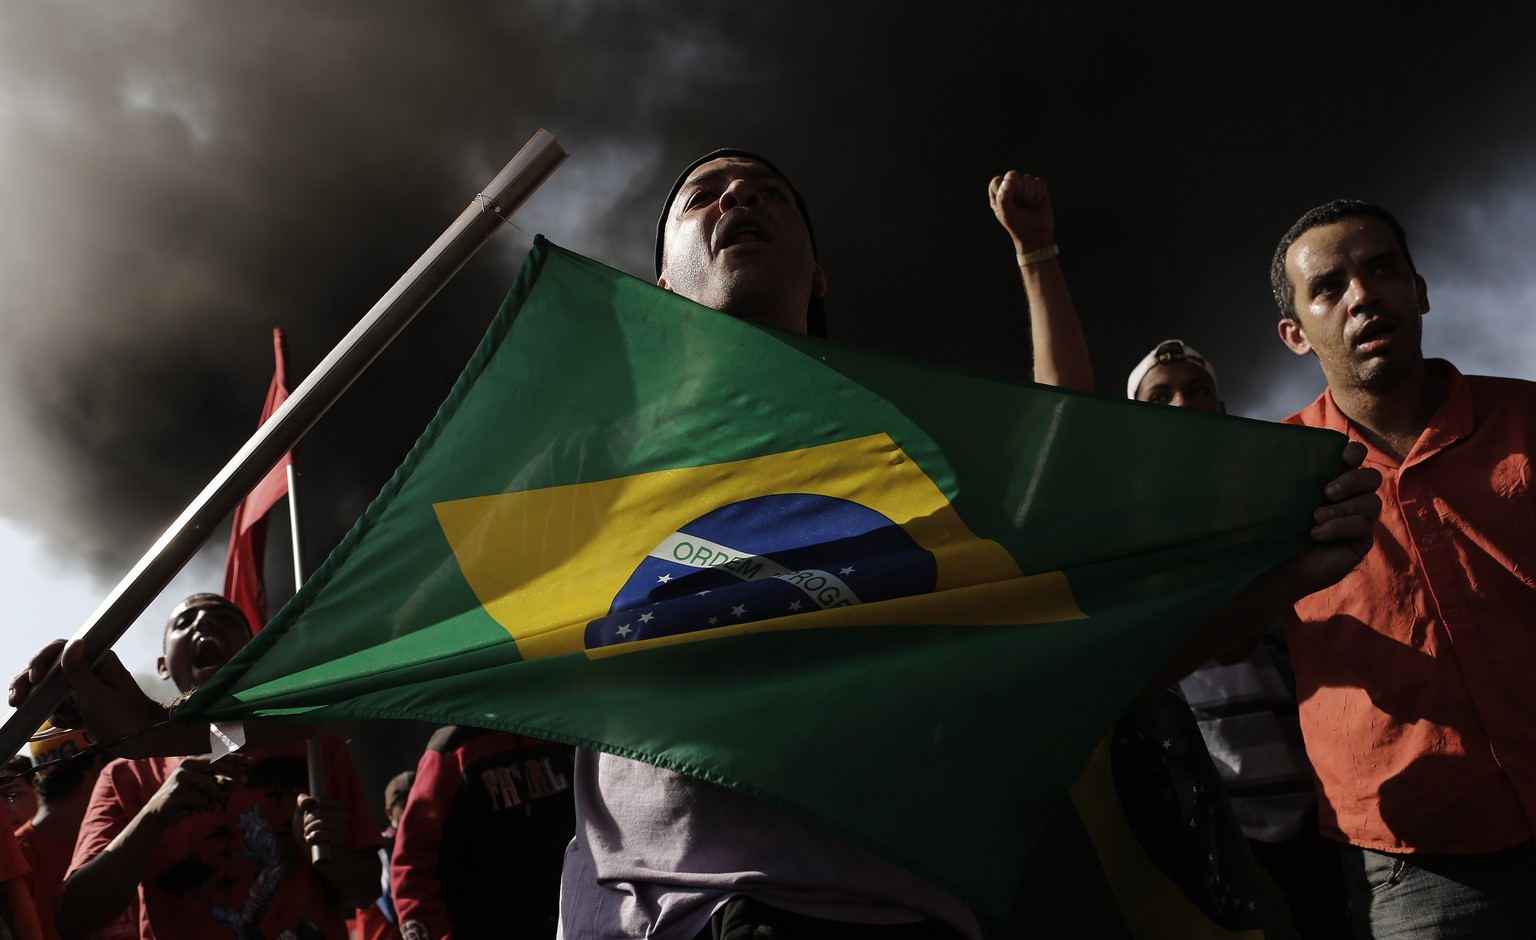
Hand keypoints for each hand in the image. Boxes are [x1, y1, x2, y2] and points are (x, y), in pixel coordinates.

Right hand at [9, 639, 165, 744]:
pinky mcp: (77, 701)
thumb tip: (73, 642)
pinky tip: (74, 723)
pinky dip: (59, 715)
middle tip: (18, 701)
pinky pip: (55, 705)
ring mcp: (81, 685)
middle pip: (47, 669)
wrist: (138, 739)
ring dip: (50, 706)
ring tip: (69, 718)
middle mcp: (87, 668)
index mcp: (97, 658)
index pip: (59, 648)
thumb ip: (79, 672)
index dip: (41, 660)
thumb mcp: (98, 695)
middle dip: (32, 686)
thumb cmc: (124, 716)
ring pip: (48, 689)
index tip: (34, 679)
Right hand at [143, 754, 247, 826]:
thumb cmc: (187, 798)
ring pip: (211, 785)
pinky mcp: (177, 791)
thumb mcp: (206, 789)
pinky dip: (202, 806)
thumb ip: (221, 784)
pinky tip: (190, 808)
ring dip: (213, 798)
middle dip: (234, 772)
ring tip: (206, 804)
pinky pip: (202, 800)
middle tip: (246, 782)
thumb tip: (239, 783)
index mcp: (194, 761)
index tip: (252, 762)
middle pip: (217, 762)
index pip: (219, 755)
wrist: (160, 813)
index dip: (237, 758)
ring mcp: (181, 777)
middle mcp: (187, 765)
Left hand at [295, 794, 350, 853]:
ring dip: (309, 829)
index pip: (320, 801)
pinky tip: (310, 839)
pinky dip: (313, 836)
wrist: (310, 850)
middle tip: (305, 826)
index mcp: (338, 804)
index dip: (309, 808)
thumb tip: (307, 800)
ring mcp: (343, 827)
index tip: (307, 814)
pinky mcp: (339, 839)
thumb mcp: (301, 813)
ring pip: (321, 823)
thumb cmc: (307, 829)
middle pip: (320, 812)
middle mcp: (344, 814)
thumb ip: (302, 801)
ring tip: (308, 833)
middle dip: (307, 820)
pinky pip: (325, 834)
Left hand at [988, 170, 1053, 254]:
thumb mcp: (1007, 215)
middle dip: (1019, 192)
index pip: (997, 181)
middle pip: (1012, 174)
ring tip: (1028, 206)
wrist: (1036, 235)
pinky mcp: (1038, 187)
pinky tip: (1036, 203)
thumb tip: (1007, 181)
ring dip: (1029, 195)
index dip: (1005, 190)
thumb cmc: (1018, 226)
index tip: (1010, 204)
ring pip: (1028, 178)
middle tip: (1020, 205)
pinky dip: (1039, 194)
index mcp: (998, 194)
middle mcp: (1010, 187)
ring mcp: (1024, 186)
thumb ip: (1003, 198)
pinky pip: (1040, 182)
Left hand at [1279, 441, 1381, 599]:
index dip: (1355, 453)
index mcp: (1333, 479)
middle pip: (1371, 478)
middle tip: (1327, 491)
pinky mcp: (1360, 541)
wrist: (1274, 566)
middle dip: (1352, 480)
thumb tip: (1274, 439)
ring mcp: (1358, 519)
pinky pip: (1362, 527)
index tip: (1345, 456)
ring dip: (1343, 508)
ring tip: (1316, 516)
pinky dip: (1339, 527)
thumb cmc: (1274, 528)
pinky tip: (1317, 533)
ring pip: (1371, 502)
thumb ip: (1284, 473)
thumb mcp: (1278, 498)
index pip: (1356, 457)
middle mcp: (1350, 497)